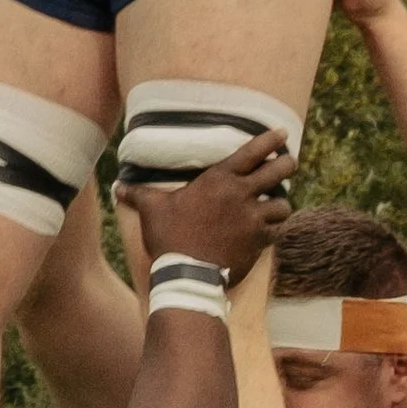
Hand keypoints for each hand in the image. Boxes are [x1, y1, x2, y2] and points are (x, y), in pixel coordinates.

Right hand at [118, 130, 294, 286]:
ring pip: (283, 204)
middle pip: (279, 171)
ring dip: (280, 204)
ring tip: (276, 206)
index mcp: (219, 179)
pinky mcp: (259, 241)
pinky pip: (277, 231)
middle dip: (287, 165)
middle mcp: (241, 194)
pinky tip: (270, 231)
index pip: (252, 151)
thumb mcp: (152, 210)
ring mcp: (253, 218)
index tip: (282, 133)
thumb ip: (139, 194)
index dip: (270, 140)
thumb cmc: (169, 237)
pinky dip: (276, 230)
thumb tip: (117, 186)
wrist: (186, 274)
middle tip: (289, 164)